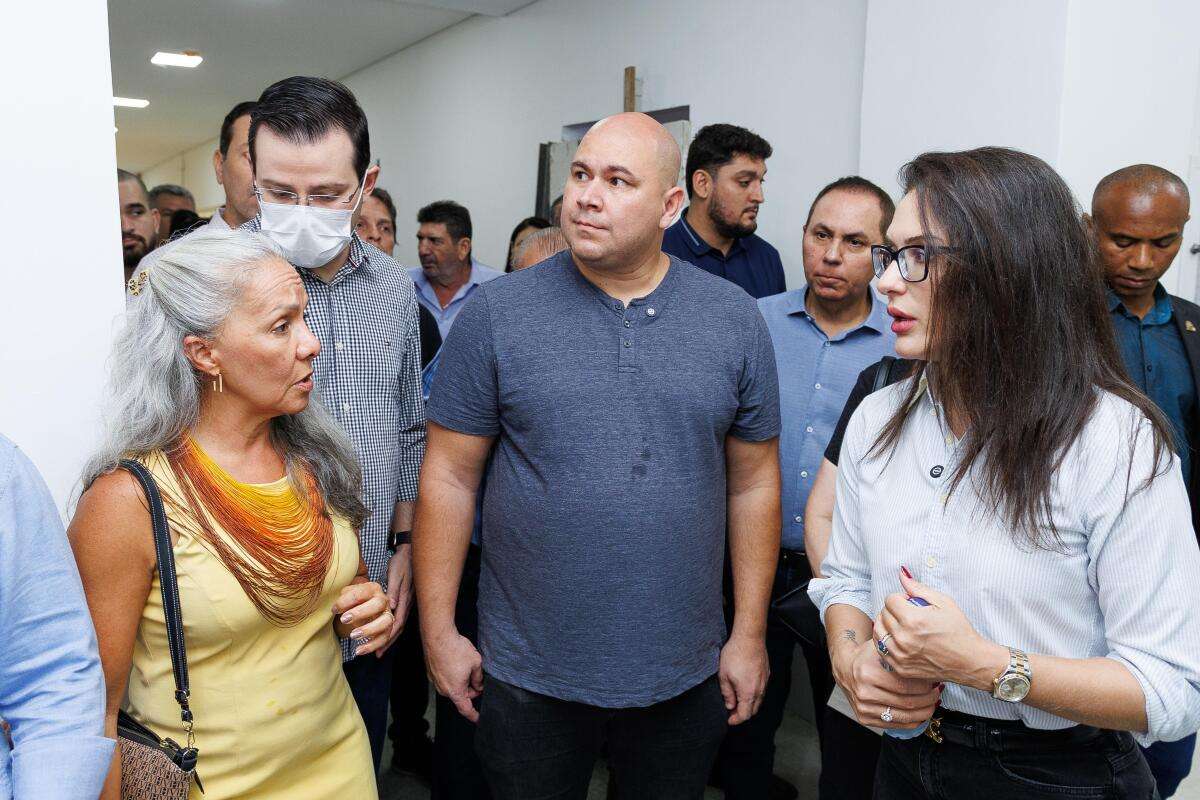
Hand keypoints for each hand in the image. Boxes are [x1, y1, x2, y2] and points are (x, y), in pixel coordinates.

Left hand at [333, 581, 394, 656]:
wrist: (357, 609)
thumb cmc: (350, 601)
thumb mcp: (345, 595)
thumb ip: (342, 597)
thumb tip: (336, 607)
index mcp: (372, 588)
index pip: (362, 592)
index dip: (348, 600)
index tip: (334, 609)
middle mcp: (383, 600)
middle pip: (378, 604)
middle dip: (361, 612)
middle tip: (344, 619)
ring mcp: (387, 615)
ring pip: (386, 622)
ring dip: (370, 629)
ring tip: (352, 636)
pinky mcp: (387, 629)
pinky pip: (384, 638)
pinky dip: (372, 646)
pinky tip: (359, 651)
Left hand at [378, 544, 412, 657]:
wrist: (410, 552)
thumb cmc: (401, 562)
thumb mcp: (395, 574)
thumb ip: (393, 590)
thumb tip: (392, 606)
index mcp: (404, 599)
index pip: (397, 622)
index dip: (388, 637)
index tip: (379, 648)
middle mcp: (407, 604)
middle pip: (398, 628)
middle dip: (388, 642)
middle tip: (377, 654)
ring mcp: (407, 603)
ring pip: (399, 624)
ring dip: (389, 637)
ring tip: (380, 649)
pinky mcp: (405, 600)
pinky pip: (399, 618)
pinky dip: (392, 627)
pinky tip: (386, 631)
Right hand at [424, 627, 483, 721]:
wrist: (438, 636)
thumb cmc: (456, 649)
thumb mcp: (475, 663)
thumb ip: (478, 677)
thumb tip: (478, 684)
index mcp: (455, 691)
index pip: (465, 709)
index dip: (473, 715)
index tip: (478, 719)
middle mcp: (443, 689)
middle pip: (460, 696)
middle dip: (470, 691)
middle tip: (478, 680)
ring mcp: (435, 681)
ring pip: (452, 687)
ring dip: (461, 682)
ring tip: (467, 667)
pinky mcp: (431, 672)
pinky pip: (444, 679)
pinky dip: (452, 675)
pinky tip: (456, 663)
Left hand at [719, 632, 768, 724]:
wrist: (750, 638)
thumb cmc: (735, 655)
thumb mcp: (724, 675)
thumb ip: (727, 693)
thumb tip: (729, 705)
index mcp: (748, 693)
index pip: (745, 715)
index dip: (736, 720)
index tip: (729, 720)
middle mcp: (759, 690)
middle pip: (754, 710)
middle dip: (743, 714)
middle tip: (731, 712)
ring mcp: (765, 682)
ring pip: (759, 700)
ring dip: (749, 704)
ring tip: (737, 700)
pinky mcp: (766, 674)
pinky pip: (761, 690)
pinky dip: (754, 694)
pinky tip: (745, 688)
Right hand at [831, 631, 940, 729]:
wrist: (845, 667)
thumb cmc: (866, 657)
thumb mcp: (881, 647)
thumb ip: (900, 652)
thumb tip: (929, 661)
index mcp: (868, 674)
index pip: (905, 686)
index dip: (924, 686)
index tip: (934, 681)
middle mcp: (864, 693)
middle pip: (906, 703)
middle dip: (928, 699)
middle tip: (937, 692)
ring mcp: (863, 708)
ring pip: (904, 717)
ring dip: (924, 712)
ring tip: (933, 702)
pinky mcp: (865, 718)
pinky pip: (896, 725)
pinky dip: (913, 721)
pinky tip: (921, 712)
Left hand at [873, 568, 1007, 689]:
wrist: (970, 660)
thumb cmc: (959, 630)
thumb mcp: (943, 602)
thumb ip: (918, 588)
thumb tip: (901, 574)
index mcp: (913, 620)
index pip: (889, 600)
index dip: (900, 598)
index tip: (910, 602)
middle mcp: (903, 638)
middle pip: (883, 614)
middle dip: (893, 610)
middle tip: (908, 613)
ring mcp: (900, 655)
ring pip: (878, 632)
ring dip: (886, 625)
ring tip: (901, 625)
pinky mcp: (900, 668)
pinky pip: (882, 650)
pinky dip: (887, 642)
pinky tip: (899, 639)